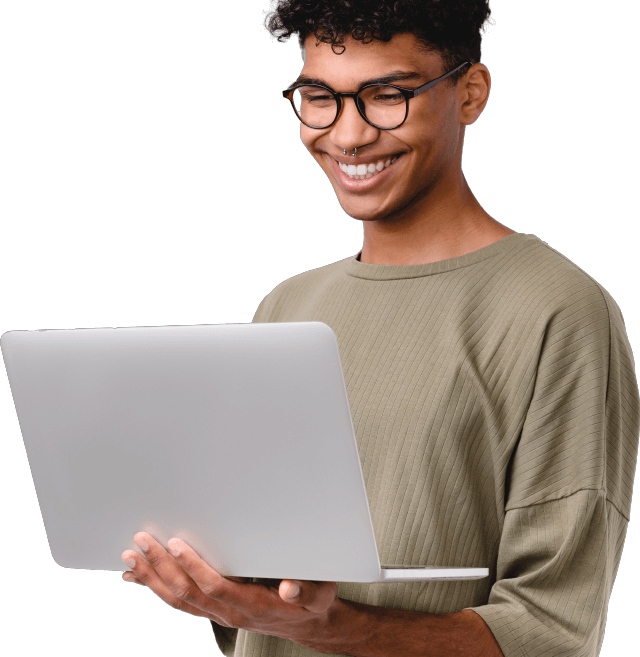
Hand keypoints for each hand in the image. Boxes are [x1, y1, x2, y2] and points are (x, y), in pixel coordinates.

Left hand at [121, 532, 342, 651]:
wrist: (307, 624)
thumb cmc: (311, 603)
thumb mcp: (319, 593)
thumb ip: (306, 591)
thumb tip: (289, 587)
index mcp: (253, 605)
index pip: (215, 586)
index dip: (193, 566)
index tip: (176, 544)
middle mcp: (230, 612)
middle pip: (187, 593)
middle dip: (161, 568)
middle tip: (140, 544)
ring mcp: (219, 614)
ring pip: (178, 600)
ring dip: (152, 579)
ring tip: (131, 559)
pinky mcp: (213, 610)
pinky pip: (180, 602)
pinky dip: (157, 589)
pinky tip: (141, 578)